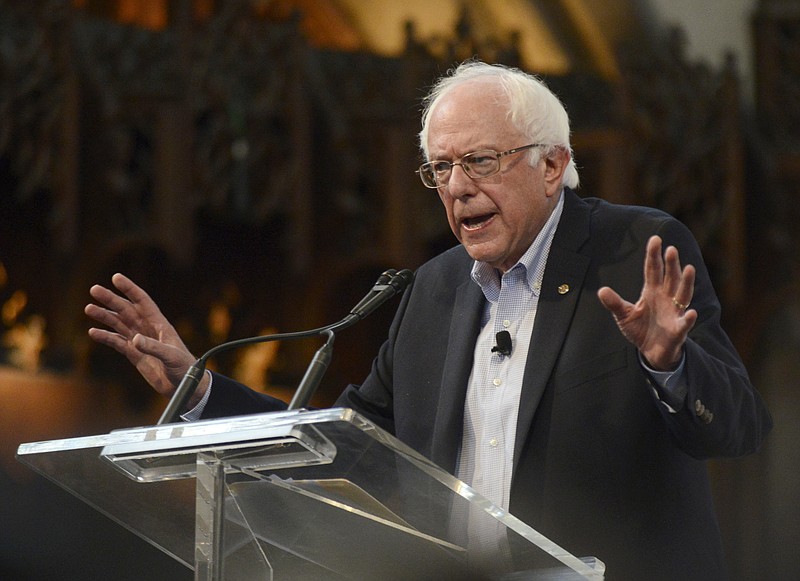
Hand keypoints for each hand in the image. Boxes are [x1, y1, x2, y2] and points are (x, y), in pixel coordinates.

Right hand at [85, 273, 208, 406]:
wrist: (184, 385)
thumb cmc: (184, 367)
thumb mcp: (171, 356)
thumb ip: (153, 347)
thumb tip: (134, 339)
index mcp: (159, 324)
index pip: (142, 301)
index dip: (130, 289)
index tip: (116, 277)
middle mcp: (147, 329)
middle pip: (126, 310)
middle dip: (111, 299)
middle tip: (94, 289)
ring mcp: (140, 341)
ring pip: (119, 324)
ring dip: (104, 316)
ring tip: (89, 308)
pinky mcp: (134, 354)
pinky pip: (117, 342)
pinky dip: (105, 337)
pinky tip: (93, 332)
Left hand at [597, 235, 696, 370]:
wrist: (652, 351)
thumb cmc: (640, 329)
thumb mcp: (624, 315)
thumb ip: (614, 303)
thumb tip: (601, 290)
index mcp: (652, 292)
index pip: (653, 270)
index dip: (654, 255)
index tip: (656, 239)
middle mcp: (666, 298)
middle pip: (670, 277)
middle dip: (671, 264)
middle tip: (670, 249)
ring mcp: (674, 312)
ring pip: (683, 294)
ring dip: (686, 282)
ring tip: (689, 268)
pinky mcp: (678, 329)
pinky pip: (684, 323)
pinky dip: (688, 319)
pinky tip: (691, 313)